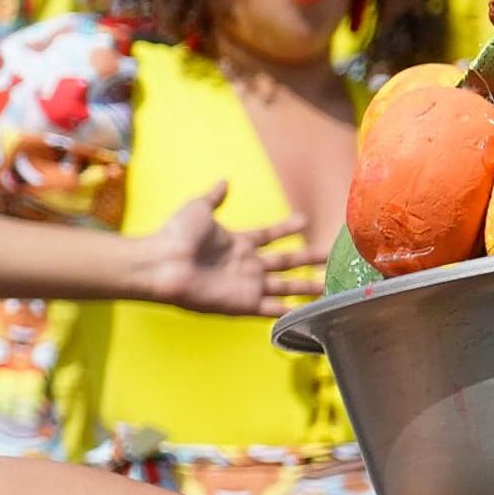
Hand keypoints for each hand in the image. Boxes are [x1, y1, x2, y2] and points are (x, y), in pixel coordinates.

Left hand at [131, 182, 316, 315]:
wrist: (162, 263)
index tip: (305, 220)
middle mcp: (246, 265)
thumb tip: (224, 181)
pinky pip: (272, 310)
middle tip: (331, 256)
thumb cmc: (176, 234)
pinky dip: (291, 312)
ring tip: (330, 287)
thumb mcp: (199, 208)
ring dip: (307, 287)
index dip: (286, 228)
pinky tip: (310, 313)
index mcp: (238, 243)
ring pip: (285, 287)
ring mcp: (246, 286)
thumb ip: (215, 197)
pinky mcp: (243, 304)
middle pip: (285, 262)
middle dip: (308, 259)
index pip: (270, 235)